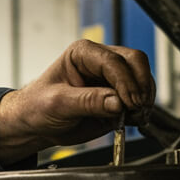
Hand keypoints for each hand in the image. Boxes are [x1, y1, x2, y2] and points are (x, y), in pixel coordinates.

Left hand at [0, 40, 154, 163]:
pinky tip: (132, 120)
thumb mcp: (58, 103)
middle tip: (137, 108)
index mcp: (83, 53)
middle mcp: (101, 62)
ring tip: (134, 116)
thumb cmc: (38, 106)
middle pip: (135, 63)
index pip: (114, 61)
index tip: (128, 102)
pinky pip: (139, 99)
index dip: (126, 81)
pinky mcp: (117, 98)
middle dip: (140, 86)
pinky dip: (141, 110)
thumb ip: (88, 102)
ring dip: (143, 99)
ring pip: (142, 79)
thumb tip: (117, 103)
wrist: (36, 125)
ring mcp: (111, 80)